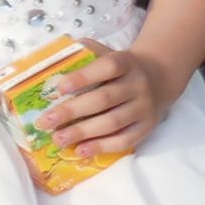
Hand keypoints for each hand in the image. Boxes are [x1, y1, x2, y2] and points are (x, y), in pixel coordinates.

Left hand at [38, 41, 175, 155]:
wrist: (158, 78)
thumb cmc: (118, 69)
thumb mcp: (105, 54)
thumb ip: (82, 54)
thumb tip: (49, 64)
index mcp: (125, 62)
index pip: (107, 67)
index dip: (83, 77)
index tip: (59, 88)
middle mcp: (137, 85)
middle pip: (104, 99)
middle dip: (72, 111)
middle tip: (46, 121)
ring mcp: (144, 107)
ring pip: (113, 122)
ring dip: (83, 132)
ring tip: (57, 139)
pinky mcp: (147, 126)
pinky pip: (125, 140)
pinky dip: (102, 146)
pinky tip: (80, 150)